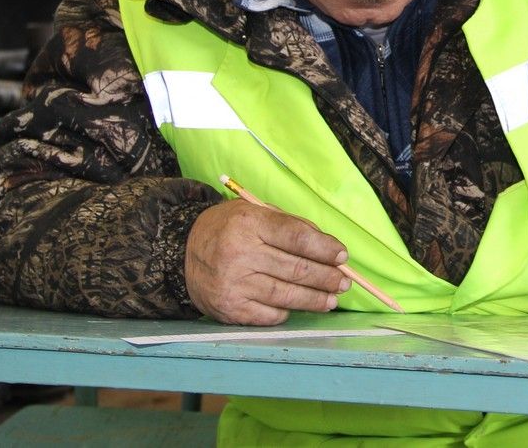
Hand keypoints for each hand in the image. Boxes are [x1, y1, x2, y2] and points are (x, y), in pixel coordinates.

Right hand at [185, 199, 350, 324]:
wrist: (183, 253)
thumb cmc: (229, 229)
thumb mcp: (256, 213)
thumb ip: (290, 226)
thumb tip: (328, 249)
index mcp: (250, 223)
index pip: (297, 238)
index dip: (325, 248)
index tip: (342, 256)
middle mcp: (240, 254)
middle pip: (296, 269)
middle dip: (327, 277)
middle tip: (345, 282)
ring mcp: (234, 284)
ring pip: (286, 295)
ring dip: (315, 299)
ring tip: (332, 299)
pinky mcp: (230, 308)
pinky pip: (269, 314)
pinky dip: (287, 311)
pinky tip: (298, 307)